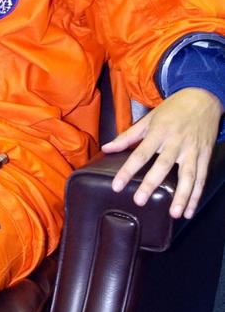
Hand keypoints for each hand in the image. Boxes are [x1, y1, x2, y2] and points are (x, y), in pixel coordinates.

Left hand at [102, 87, 222, 219]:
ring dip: (182, 196)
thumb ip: (127, 136)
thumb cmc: (173, 109)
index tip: (117, 185)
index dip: (128, 170)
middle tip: (140, 201)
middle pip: (163, 165)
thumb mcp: (149, 119)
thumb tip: (106, 149)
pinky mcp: (205, 155)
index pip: (140, 153)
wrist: (203, 97)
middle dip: (152, 184)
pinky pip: (202, 177)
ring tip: (174, 214)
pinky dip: (196, 195)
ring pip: (188, 175)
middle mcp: (176, 142)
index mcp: (159, 132)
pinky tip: (189, 211)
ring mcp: (192, 150)